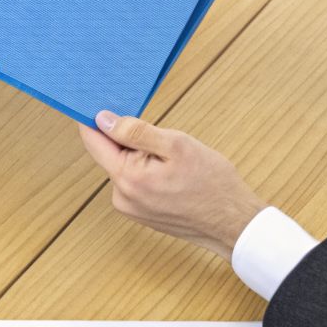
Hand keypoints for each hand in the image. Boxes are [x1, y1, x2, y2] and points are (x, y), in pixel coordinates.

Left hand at [77, 110, 266, 260]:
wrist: (233, 223)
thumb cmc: (212, 183)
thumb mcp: (176, 145)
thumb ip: (135, 131)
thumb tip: (102, 119)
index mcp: (126, 178)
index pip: (94, 141)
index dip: (96, 119)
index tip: (106, 103)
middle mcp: (121, 197)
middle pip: (112, 154)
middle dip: (132, 140)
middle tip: (165, 140)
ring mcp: (131, 208)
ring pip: (126, 168)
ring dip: (144, 157)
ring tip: (176, 164)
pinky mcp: (142, 214)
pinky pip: (137, 183)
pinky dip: (150, 173)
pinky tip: (175, 177)